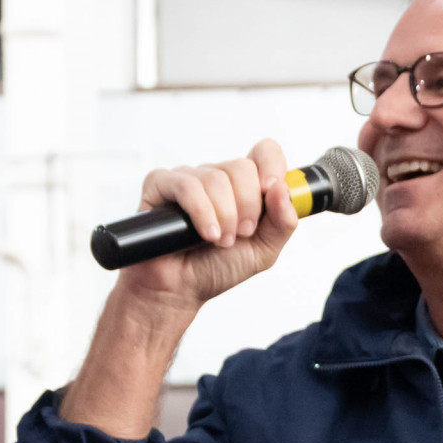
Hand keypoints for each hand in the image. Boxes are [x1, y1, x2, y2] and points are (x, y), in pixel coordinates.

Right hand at [114, 138, 302, 314]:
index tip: (271, 189)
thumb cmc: (218, 267)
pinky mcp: (160, 184)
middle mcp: (217, 178)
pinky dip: (202, 212)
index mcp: (244, 187)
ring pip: (216, 177)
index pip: (264, 152)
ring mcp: (188, 178)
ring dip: (224, 215)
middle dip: (248, 205)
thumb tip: (283, 188)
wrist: (181, 289)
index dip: (272, 166)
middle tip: (242, 233)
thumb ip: (283, 222)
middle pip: (242, 166)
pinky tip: (206, 234)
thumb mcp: (264, 250)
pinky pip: (186, 185)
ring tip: (220, 241)